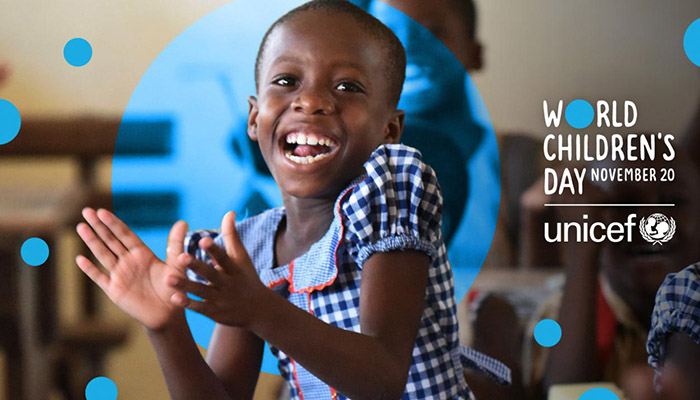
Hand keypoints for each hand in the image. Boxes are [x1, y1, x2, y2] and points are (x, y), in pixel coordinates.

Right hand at [76, 208, 187, 329]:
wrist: (168, 314)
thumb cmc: (175, 288)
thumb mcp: (177, 265)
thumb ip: (176, 244)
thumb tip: (183, 222)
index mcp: (142, 254)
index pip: (125, 235)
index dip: (113, 223)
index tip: (102, 211)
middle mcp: (129, 262)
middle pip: (111, 240)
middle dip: (98, 226)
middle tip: (86, 211)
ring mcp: (120, 275)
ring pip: (102, 254)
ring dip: (92, 241)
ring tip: (80, 226)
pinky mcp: (115, 291)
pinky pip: (100, 278)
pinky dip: (90, 269)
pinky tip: (79, 259)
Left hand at [165, 212, 266, 327]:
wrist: (258, 310)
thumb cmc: (246, 278)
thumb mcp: (242, 258)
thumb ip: (232, 236)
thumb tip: (230, 212)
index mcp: (235, 269)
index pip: (224, 258)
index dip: (214, 250)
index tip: (203, 239)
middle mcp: (229, 284)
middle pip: (211, 274)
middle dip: (197, 266)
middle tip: (181, 256)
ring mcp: (222, 299)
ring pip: (201, 291)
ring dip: (185, 285)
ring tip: (167, 278)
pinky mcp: (215, 312)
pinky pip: (200, 308)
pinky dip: (188, 303)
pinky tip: (174, 297)